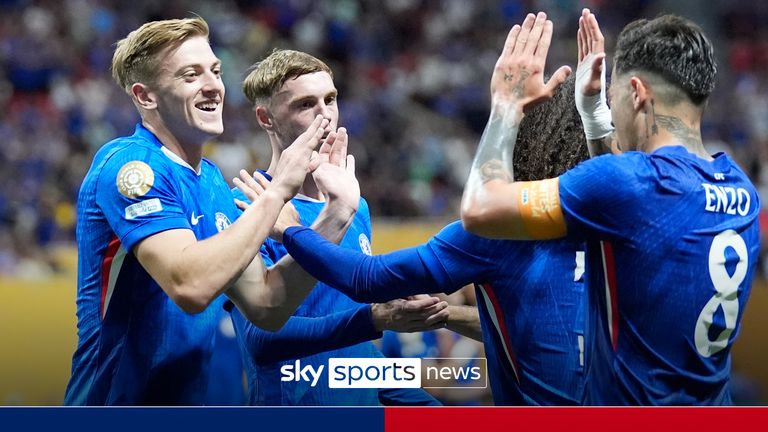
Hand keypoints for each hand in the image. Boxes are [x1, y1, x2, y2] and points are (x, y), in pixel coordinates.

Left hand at [234, 170, 300, 241]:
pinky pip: (246, 208)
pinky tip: (234, 200)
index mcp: (277, 196)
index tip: (255, 173)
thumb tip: (287, 203)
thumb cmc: (292, 221)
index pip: (267, 184)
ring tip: (235, 180)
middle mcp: (268, 199)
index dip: (261, 179)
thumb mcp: (292, 209)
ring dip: (242, 186)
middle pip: (256, 186)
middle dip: (249, 179)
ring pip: (250, 193)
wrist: (289, 230)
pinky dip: (240, 204)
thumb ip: (287, 204)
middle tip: (242, 172)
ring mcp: (261, 206)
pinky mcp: (257, 215)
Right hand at [270, 115, 328, 200]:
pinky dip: (317, 134)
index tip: (313, 130)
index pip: (300, 143)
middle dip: (313, 127)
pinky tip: (322, 128)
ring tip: (323, 118)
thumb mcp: (292, 176)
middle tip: (320, 118)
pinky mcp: (301, 156)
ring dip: (316, 127)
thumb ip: (300, 169)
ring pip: (308, 136)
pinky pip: (311, 142)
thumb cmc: (283, 189)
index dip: (307, 136)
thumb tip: (308, 166)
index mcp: (288, 156)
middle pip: (304, 136)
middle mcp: (291, 151)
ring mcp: (295, 152)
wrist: (277, 191)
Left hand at [311, 127, 359, 212]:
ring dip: (343, 145)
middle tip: (340, 129)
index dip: (327, 141)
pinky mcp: (349, 179)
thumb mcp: (320, 175)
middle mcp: (330, 170)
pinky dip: (349, 162)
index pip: (324, 151)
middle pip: (333, 152)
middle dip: (336, 140)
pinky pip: (349, 168)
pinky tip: (350, 156)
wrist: (341, 205)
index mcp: (322, 168)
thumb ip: (316, 164)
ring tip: (345, 134)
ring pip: (341, 156)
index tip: (330, 131)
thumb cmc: (330, 191)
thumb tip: (311, 153)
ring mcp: (340, 174)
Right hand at [371, 295, 448, 331]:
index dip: (427, 303)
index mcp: (399, 308)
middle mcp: (403, 319)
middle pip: (422, 315)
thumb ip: (406, 292)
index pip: (415, 307)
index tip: (436, 299)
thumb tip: (417, 285)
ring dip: (437, 318)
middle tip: (445, 304)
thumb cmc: (386, 303)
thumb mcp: (393, 295)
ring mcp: (407, 326)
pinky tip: (443, 323)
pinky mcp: (410, 330)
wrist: (377, 318)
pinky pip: (424, 329)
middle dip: (435, 310)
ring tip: (447, 312)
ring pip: (425, 324)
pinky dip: (434, 326)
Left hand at [490, 12, 570, 111]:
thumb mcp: (546, 93)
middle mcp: (525, 60)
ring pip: (521, 39)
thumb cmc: (527, 102)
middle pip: (533, 37)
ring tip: (531, 17)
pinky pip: (508, 45)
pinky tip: (516, 27)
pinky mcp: (502, 62)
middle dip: (538, 24)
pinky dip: (512, 35)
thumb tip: (568, 68)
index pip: (543, 44)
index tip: (549, 23)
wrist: (506, 106)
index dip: (546, 31)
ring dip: (526, 26)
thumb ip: (558, 79)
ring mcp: (512, 60)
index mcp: (537, 66)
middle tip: (542, 15)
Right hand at [575, 8, 612, 141]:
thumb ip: (597, 69)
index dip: (593, 27)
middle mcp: (595, 60)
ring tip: (582, 17)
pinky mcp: (583, 67)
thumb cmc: (591, 99)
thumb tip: (601, 54)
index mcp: (597, 62)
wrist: (589, 108)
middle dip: (589, 24)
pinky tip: (579, 32)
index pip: (596, 40)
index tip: (588, 16)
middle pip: (593, 37)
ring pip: (587, 41)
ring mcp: (589, 63)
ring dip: (585, 29)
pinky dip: (581, 39)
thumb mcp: (593, 84)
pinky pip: (582, 49)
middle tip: (585, 11)